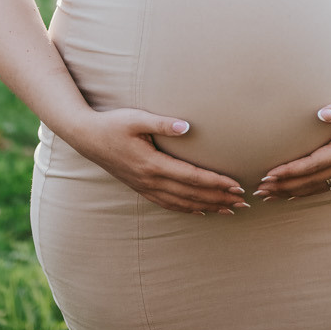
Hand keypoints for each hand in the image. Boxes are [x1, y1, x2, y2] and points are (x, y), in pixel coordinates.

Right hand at [63, 108, 248, 213]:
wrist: (86, 138)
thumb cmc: (112, 124)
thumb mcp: (136, 118)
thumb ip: (162, 123)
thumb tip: (187, 127)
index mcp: (152, 163)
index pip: (192, 177)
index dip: (216, 183)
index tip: (236, 186)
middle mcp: (150, 180)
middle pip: (191, 194)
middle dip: (219, 199)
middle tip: (244, 202)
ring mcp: (145, 187)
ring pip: (182, 203)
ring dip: (207, 207)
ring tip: (230, 210)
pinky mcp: (141, 188)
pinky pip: (168, 204)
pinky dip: (187, 209)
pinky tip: (201, 211)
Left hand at [254, 88, 330, 200]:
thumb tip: (320, 113)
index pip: (313, 164)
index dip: (290, 171)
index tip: (269, 174)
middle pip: (311, 180)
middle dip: (284, 186)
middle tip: (258, 191)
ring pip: (316, 187)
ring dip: (291, 193)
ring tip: (267, 196)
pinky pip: (325, 186)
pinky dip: (305, 192)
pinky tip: (290, 195)